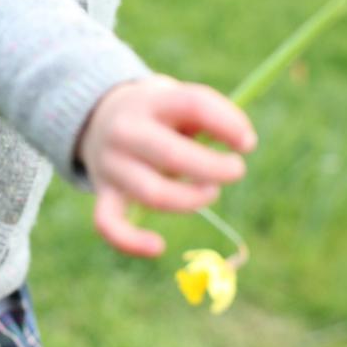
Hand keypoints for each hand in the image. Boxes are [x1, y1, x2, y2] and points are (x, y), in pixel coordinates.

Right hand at [75, 74, 256, 256]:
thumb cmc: (157, 114)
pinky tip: (158, 246)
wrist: (98, 118)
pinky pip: (109, 224)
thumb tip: (242, 142)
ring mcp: (111, 164)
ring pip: (153, 194)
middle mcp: (126, 131)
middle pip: (172, 155)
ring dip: (191, 200)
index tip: (247, 143)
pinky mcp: (104, 193)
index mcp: (150, 101)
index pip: (193, 104)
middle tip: (236, 170)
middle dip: (214, 169)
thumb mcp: (176, 99)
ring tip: (210, 193)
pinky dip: (131, 242)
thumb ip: (207, 115)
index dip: (228, 124)